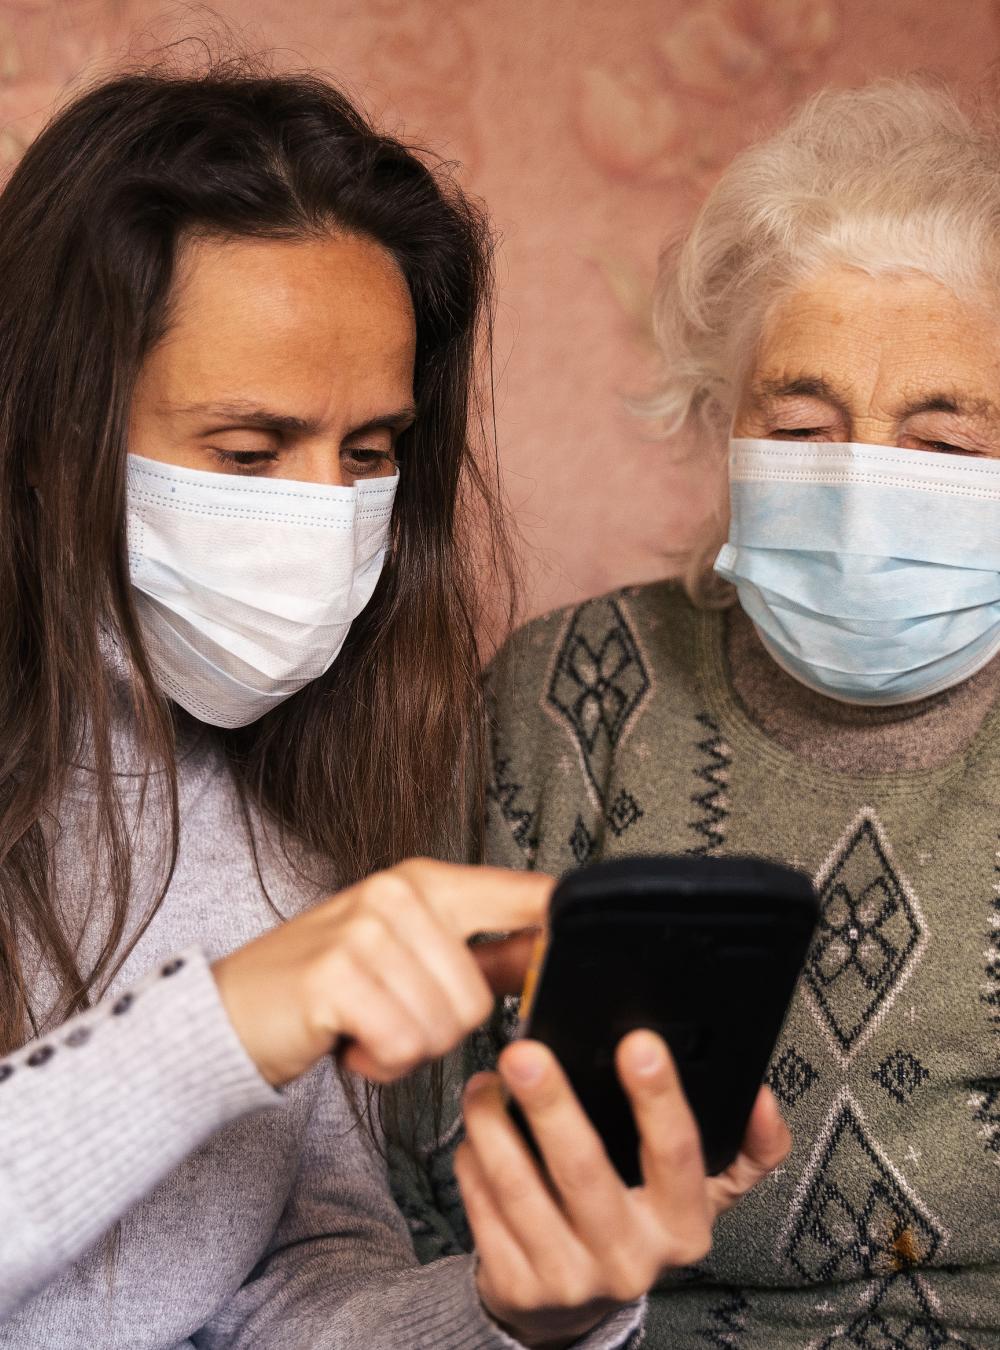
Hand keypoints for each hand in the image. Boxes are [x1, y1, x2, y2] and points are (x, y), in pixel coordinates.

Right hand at [212, 860, 549, 1086]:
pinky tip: (349, 1042)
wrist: (230, 1013)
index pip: (523, 895)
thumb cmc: (328, 988)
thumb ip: (485, 955)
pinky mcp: (337, 974)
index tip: (585, 948)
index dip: (559, 931)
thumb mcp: (411, 958)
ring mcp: (366, 928)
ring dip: (407, 1050)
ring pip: (444, 1026)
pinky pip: (403, 1046)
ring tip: (367, 1026)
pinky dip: (379, 1064)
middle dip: (440, 1030)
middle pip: (480, 997)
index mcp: (427, 882)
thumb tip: (553, 950)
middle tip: (390, 1016)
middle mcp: (399, 892)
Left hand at [454, 1031, 789, 1348]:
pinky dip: (475, 1162)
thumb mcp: (701, 1193)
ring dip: (494, 1128)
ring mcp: (571, 1279)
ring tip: (485, 1084)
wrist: (574, 1306)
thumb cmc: (640, 1223)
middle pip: (585, 1171)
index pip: (678, 1155)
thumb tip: (760, 1096)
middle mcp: (631, 1260)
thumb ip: (745, 1147)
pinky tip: (476, 1132)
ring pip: (521, 1190)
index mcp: (683, 1228)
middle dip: (552, 1104)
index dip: (659, 1098)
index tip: (638, 1043)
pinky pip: (485, 1211)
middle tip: (524, 1053)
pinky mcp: (518, 1286)